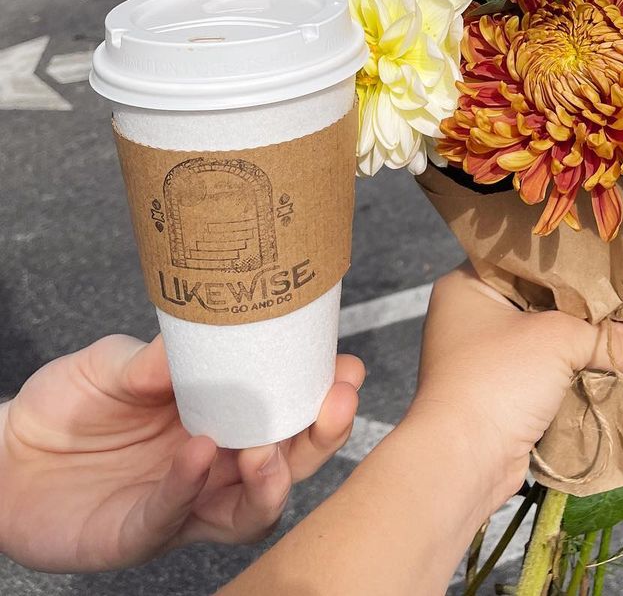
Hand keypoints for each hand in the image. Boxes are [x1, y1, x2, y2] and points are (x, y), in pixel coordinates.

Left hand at [0, 335, 363, 572]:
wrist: (5, 453)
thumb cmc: (69, 403)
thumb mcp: (119, 362)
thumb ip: (162, 354)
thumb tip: (210, 329)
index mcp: (221, 419)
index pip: (288, 414)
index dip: (322, 396)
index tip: (346, 367)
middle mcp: (213, 466)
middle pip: (288, 466)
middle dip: (320, 439)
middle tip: (335, 404)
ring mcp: (181, 505)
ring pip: (248, 510)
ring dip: (271, 481)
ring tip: (268, 448)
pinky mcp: (139, 534)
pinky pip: (174, 516)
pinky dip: (190, 486)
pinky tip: (196, 452)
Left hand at [409, 266, 622, 517]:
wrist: (463, 460)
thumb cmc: (498, 379)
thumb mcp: (559, 341)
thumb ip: (612, 338)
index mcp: (467, 284)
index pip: (523, 256)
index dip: (566, 256)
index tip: (608, 252)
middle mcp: (470, 315)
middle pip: (538, 298)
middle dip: (581, 302)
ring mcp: (483, 356)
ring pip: (543, 337)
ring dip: (580, 340)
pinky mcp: (500, 392)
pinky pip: (544, 369)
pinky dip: (572, 368)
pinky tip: (611, 360)